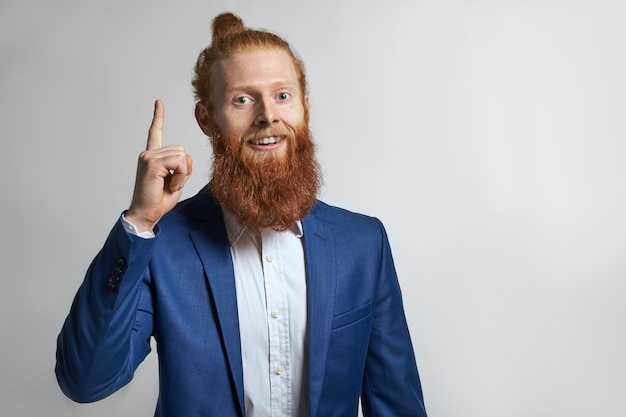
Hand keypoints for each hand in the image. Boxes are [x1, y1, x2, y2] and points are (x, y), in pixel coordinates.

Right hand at [126, 100, 192, 231]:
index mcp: (152, 157)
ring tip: (170, 185)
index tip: (158, 102)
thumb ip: (181, 165)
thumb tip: (185, 156)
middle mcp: (148, 154)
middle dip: (184, 169)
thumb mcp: (176, 180)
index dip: (158, 117)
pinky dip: (180, 176)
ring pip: (182, 156)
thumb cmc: (159, 200)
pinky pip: (179, 162)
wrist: (146, 214)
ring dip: (182, 173)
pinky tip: (169, 185)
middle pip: (181, 150)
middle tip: (173, 184)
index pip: (155, 133)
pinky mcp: (151, 163)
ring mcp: (148, 157)